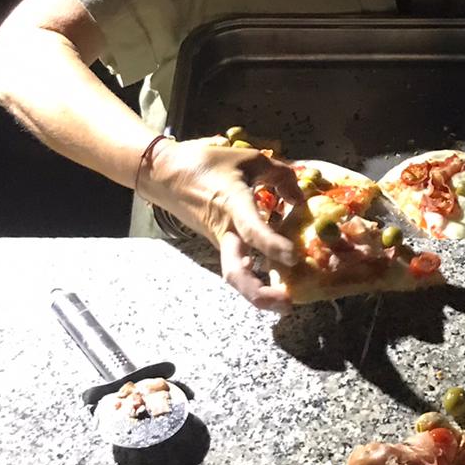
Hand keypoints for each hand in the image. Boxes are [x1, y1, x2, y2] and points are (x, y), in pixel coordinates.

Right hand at [141, 138, 304, 312]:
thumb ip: (280, 175)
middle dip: (258, 293)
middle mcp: (225, 230)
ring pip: (235, 274)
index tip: (293, 257)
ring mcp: (221, 241)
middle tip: (286, 305)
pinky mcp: (221, 243)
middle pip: (234, 272)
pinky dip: (256, 277)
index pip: (252, 230)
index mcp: (233, 205)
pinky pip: (239, 264)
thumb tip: (299, 199)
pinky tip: (277, 281)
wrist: (166, 174)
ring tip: (285, 303)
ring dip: (258, 292)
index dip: (271, 245)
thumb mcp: (250, 159)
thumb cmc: (208, 163)